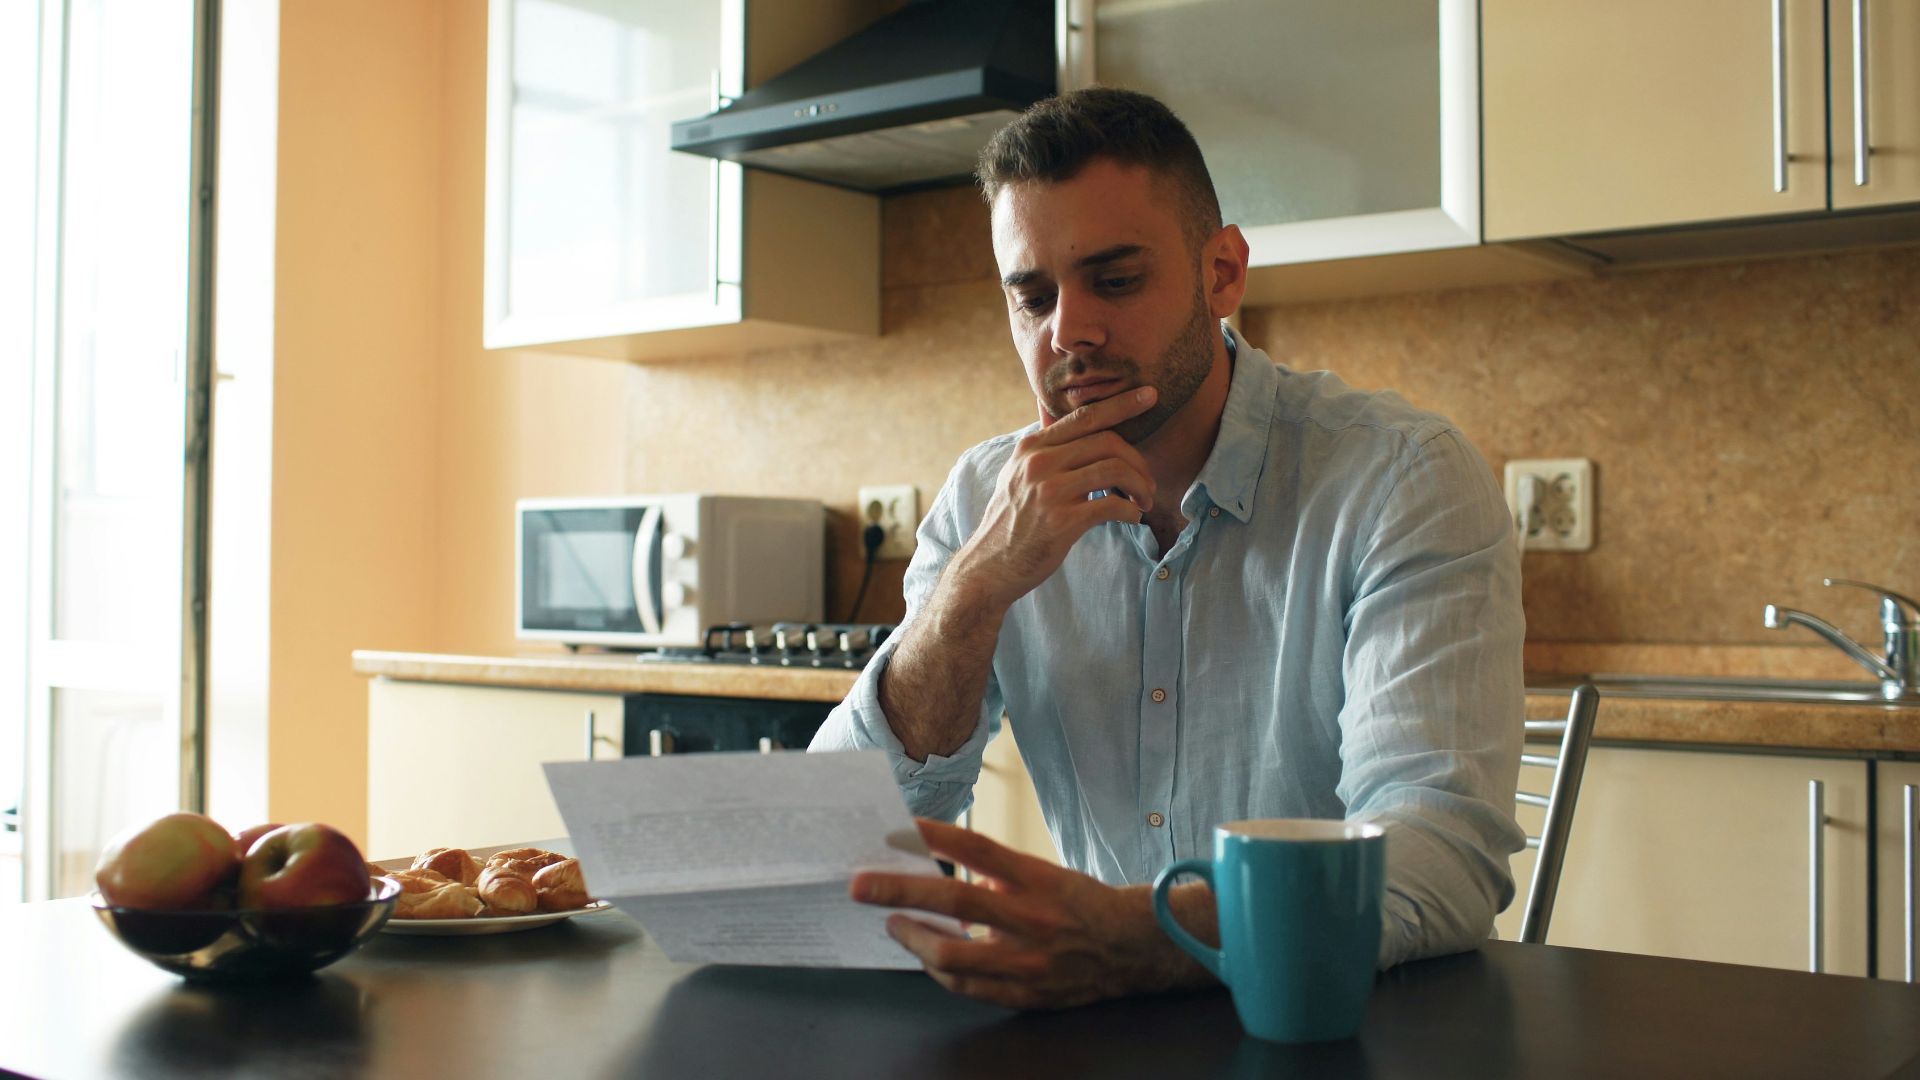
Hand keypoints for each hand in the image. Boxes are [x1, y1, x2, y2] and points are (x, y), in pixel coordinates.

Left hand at [850, 819, 1204, 1008]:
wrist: (1131, 949)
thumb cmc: (1080, 904)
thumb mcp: (1043, 874)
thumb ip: (995, 871)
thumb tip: (936, 861)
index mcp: (1038, 879)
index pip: (979, 849)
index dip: (934, 836)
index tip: (895, 828)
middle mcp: (1033, 919)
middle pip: (957, 900)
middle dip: (901, 891)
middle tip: (861, 884)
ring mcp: (1029, 961)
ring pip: (955, 955)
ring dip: (913, 938)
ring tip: (892, 923)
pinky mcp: (1027, 994)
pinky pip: (969, 987)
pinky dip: (939, 971)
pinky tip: (925, 955)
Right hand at [950, 387, 1159, 608]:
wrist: (989, 566)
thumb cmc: (1011, 522)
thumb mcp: (1017, 475)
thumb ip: (1044, 451)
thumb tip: (1070, 425)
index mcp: (1031, 447)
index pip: (1084, 416)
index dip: (1121, 404)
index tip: (1150, 396)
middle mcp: (1038, 463)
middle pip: (1107, 441)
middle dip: (1138, 461)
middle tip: (1148, 483)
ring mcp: (1049, 491)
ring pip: (1115, 469)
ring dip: (1140, 486)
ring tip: (1144, 501)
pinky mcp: (1061, 522)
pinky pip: (1113, 505)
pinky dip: (1131, 511)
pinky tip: (1132, 518)